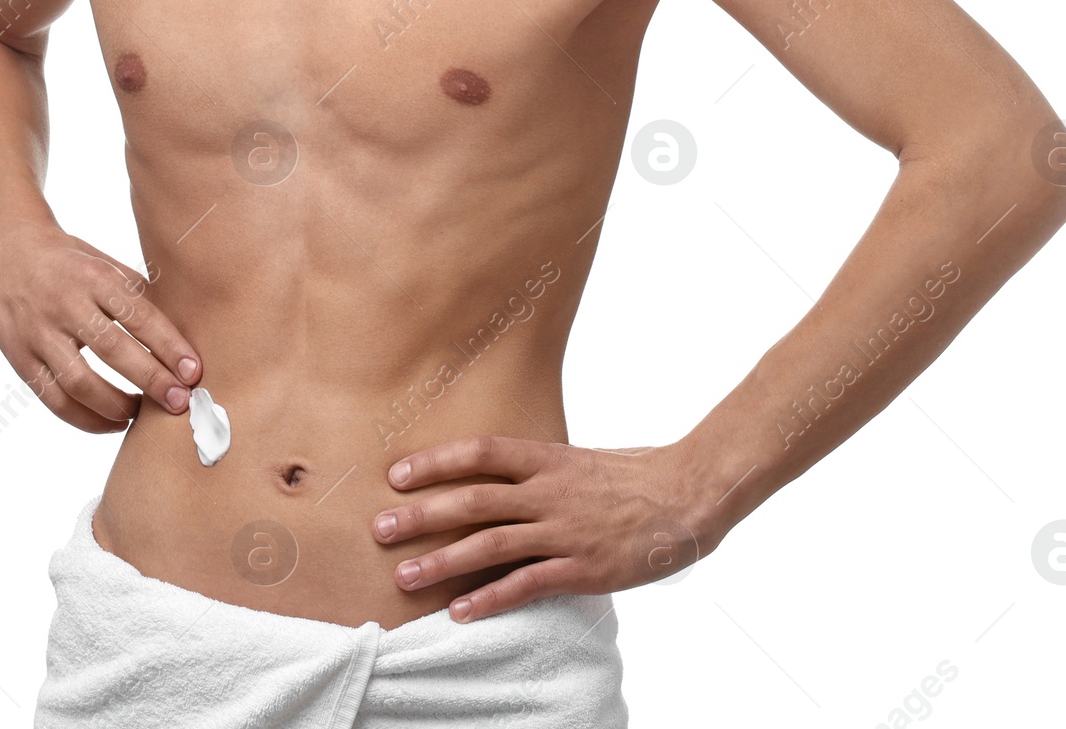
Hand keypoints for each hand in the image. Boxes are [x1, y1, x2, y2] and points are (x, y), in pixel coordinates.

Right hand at [0, 220, 201, 432]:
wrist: (8, 249)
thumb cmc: (71, 261)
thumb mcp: (105, 263)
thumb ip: (137, 295)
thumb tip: (178, 333)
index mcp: (95, 277)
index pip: (140, 316)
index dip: (169, 346)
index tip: (193, 371)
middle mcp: (66, 304)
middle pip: (113, 350)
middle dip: (151, 380)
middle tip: (179, 401)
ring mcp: (39, 333)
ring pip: (80, 382)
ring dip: (116, 406)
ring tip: (141, 415)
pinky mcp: (19, 357)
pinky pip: (53, 398)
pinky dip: (84, 418)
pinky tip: (110, 423)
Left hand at [371, 435, 711, 621]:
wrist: (686, 496)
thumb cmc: (633, 476)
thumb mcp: (580, 461)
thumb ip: (541, 469)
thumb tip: (503, 474)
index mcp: (547, 459)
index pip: (481, 453)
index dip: (437, 462)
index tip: (397, 474)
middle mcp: (548, 492)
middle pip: (472, 500)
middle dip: (421, 515)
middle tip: (379, 527)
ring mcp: (563, 531)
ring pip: (489, 545)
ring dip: (441, 562)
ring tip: (403, 577)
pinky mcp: (581, 567)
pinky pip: (526, 584)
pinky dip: (489, 598)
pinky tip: (458, 612)